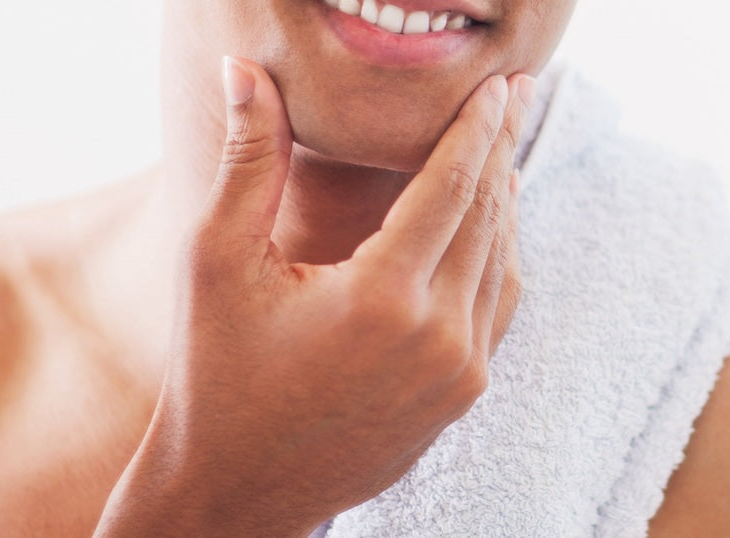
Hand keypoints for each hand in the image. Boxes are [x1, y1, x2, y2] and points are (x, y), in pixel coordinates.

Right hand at [96, 57, 533, 536]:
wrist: (235, 491)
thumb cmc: (214, 376)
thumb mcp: (216, 263)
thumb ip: (246, 161)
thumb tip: (245, 72)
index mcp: (380, 300)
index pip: (452, 187)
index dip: (477, 128)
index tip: (498, 85)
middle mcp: (437, 339)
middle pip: (488, 217)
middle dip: (501, 148)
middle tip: (514, 97)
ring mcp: (458, 376)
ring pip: (502, 264)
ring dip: (505, 201)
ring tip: (502, 151)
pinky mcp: (461, 399)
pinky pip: (498, 309)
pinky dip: (499, 257)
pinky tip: (490, 228)